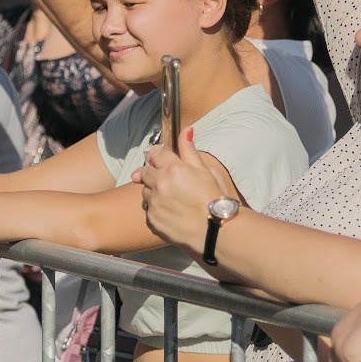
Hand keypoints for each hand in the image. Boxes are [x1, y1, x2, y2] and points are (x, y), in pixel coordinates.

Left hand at [137, 125, 241, 252]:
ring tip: (174, 199)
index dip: (160, 156)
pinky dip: (156, 209)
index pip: (155, 154)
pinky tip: (172, 212)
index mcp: (172, 168)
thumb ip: (190, 150)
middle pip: (145, 171)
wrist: (215, 232)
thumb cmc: (214, 200)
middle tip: (172, 181)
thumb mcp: (205, 171)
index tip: (165, 159)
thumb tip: (186, 129)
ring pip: (145, 192)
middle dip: (155, 173)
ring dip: (154, 192)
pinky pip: (148, 210)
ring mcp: (153, 203)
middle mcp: (159, 184)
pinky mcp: (152, 221)